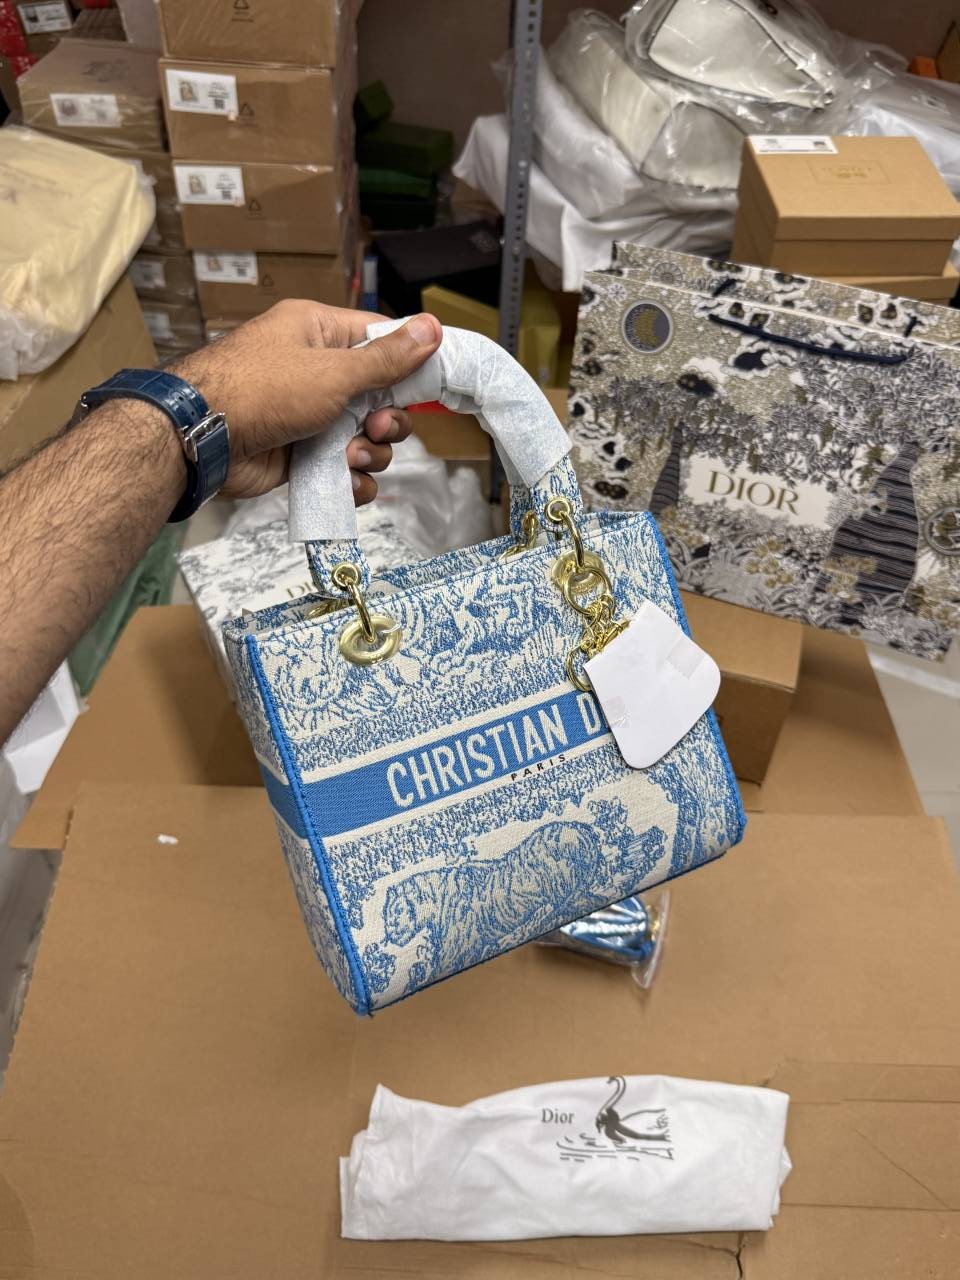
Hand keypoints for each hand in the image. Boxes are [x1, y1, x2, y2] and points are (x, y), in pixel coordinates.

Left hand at [170, 301, 441, 501]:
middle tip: (377, 427)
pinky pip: (344, 468)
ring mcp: (309, 415)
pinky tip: (347, 482)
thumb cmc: (261, 390)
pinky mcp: (301, 454)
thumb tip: (432, 326)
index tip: (432, 384)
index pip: (380, 340)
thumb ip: (387, 359)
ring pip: (366, 436)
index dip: (409, 362)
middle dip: (389, 419)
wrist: (203, 440)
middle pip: (381, 396)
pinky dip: (352, 479)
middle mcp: (316, 371)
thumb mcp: (334, 371)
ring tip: (351, 456)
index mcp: (319, 333)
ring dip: (371, 452)